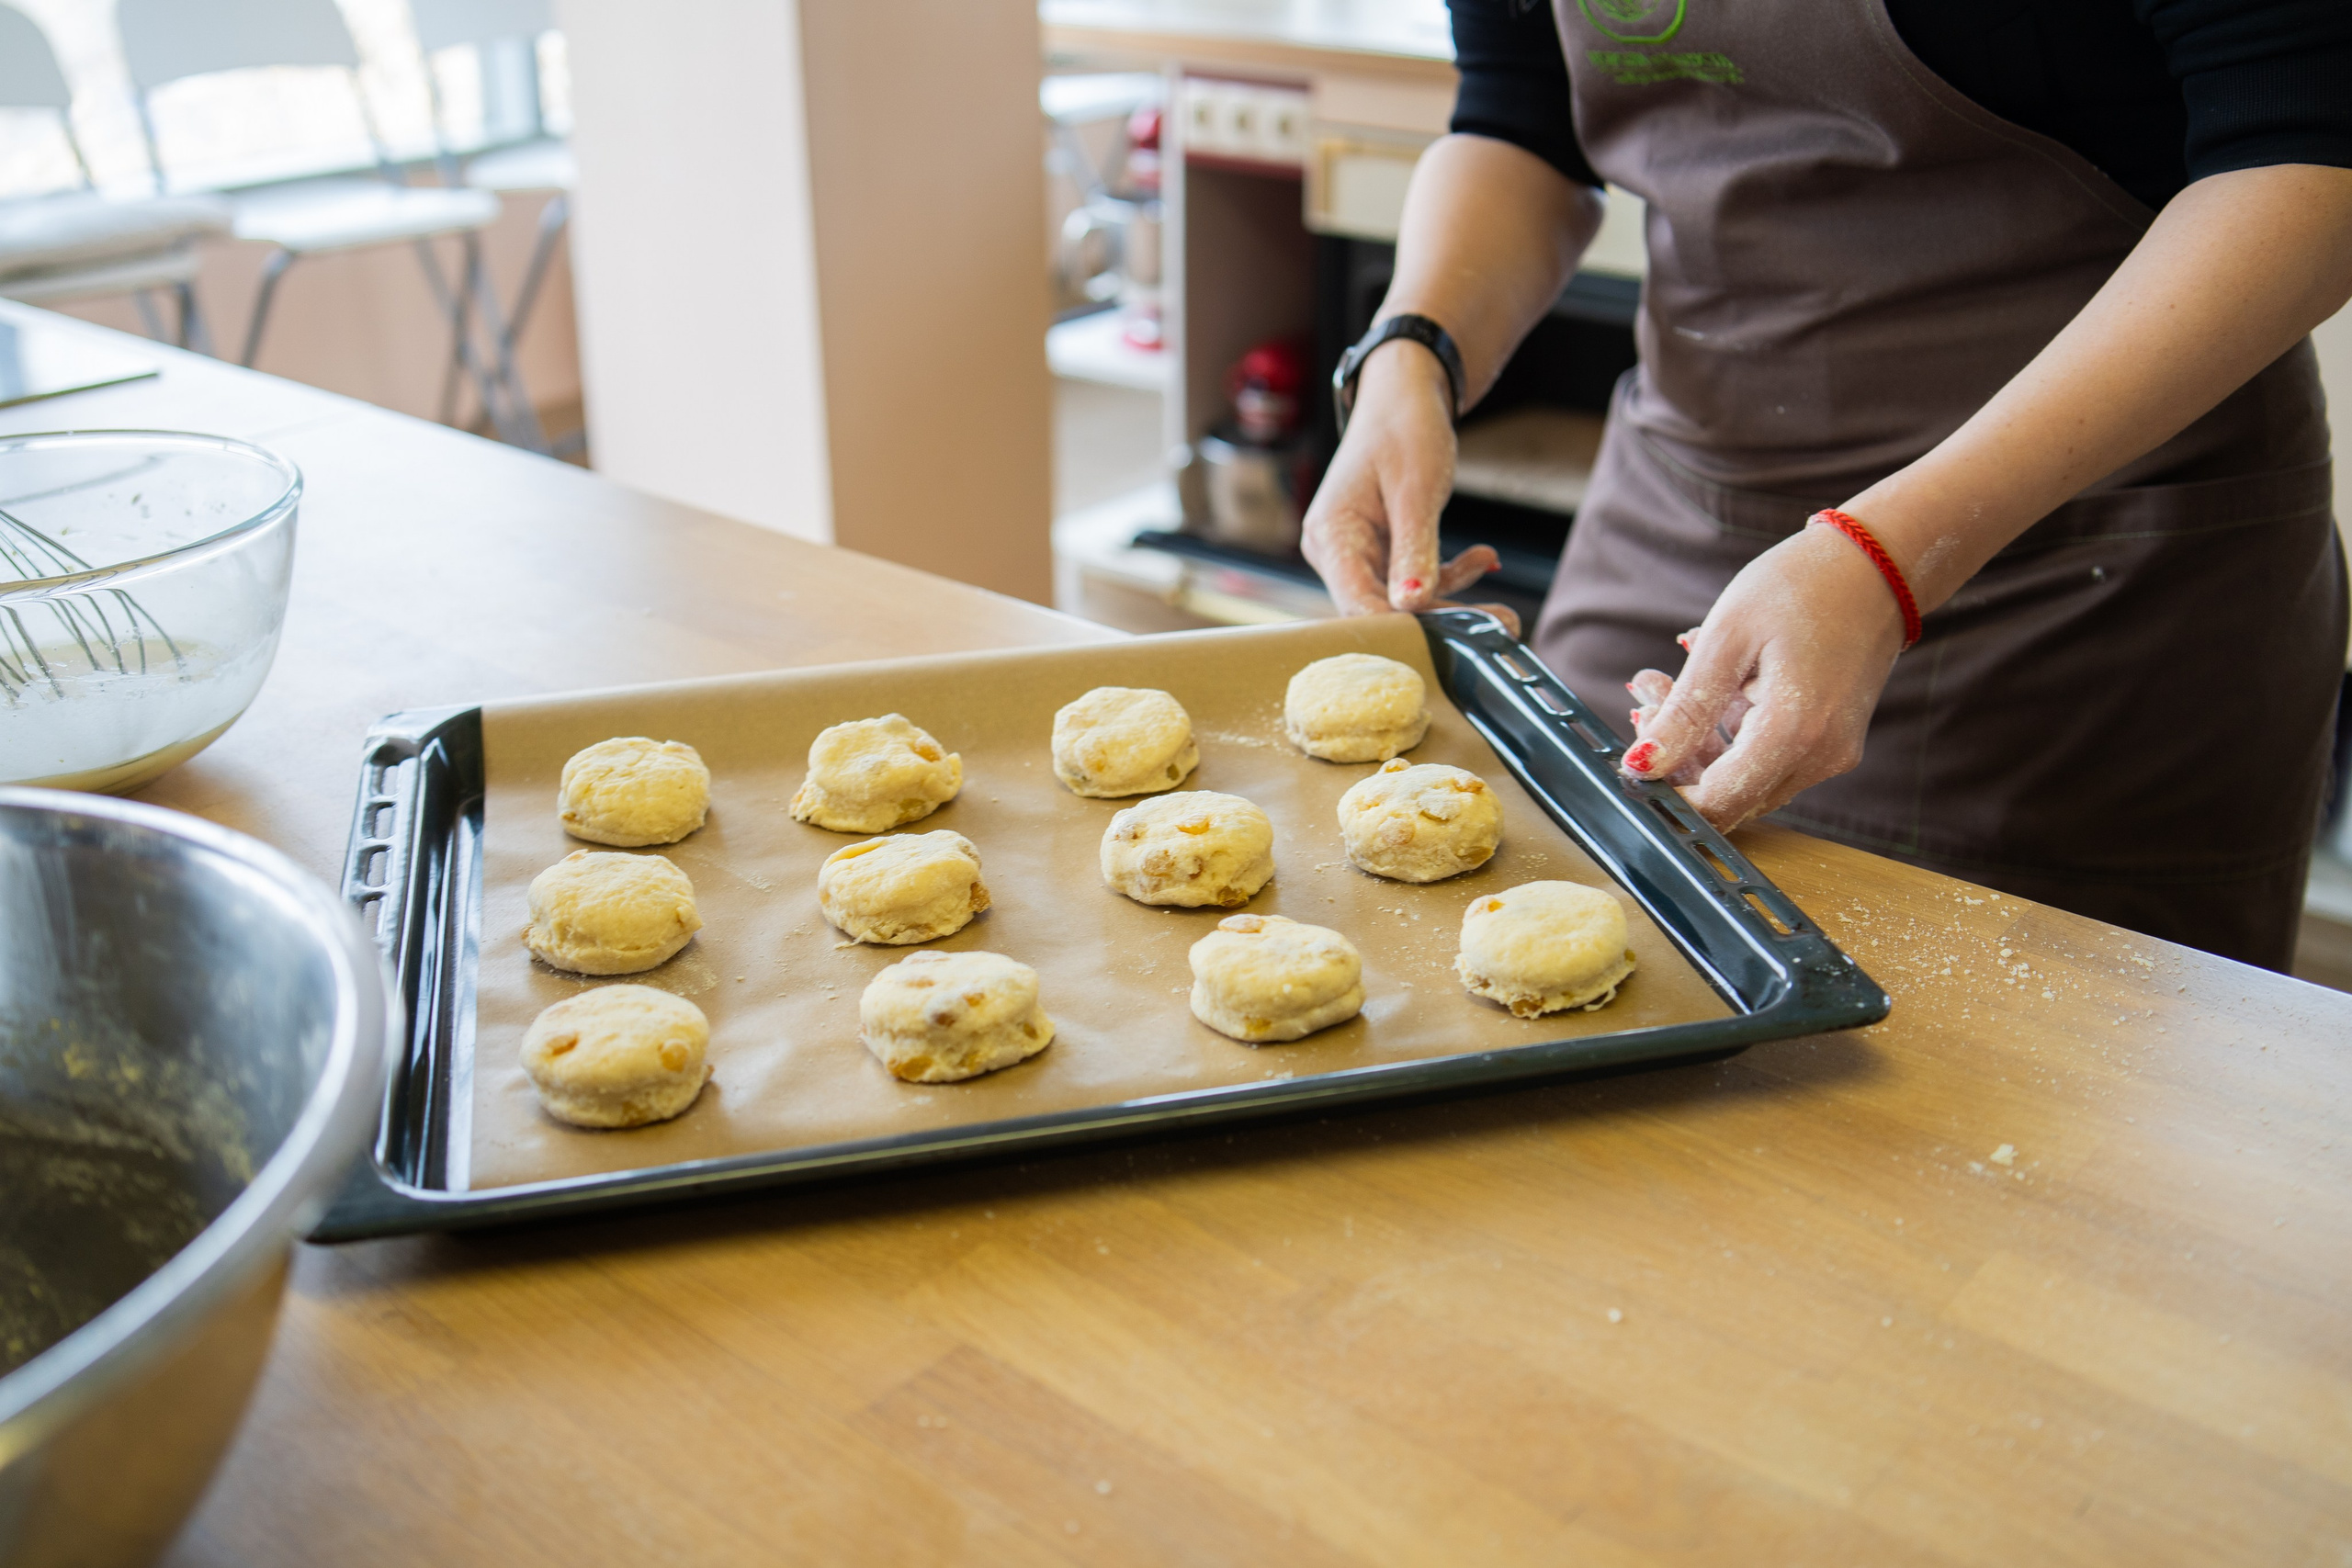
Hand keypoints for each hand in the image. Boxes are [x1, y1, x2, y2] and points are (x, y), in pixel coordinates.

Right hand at [1300, 340, 1520, 635]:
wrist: (1404, 393)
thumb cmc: (1403, 428)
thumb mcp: (1415, 489)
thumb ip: (1414, 550)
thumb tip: (1411, 604)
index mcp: (1330, 536)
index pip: (1356, 604)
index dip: (1398, 629)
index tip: (1447, 643)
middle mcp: (1335, 551)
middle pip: (1382, 608)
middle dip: (1440, 620)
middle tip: (1499, 626)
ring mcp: (1358, 553)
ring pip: (1403, 599)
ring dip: (1453, 600)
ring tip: (1503, 610)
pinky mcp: (1381, 551)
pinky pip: (1414, 579)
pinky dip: (1449, 575)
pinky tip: (1484, 560)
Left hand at [1620, 524, 1906, 830]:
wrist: (1876, 565)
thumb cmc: (1802, 586)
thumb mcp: (1726, 638)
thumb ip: (1685, 711)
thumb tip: (1643, 764)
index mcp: (1794, 732)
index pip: (1716, 803)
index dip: (1666, 793)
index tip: (1632, 756)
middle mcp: (1820, 756)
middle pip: (1728, 794)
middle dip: (1675, 757)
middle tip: (1644, 698)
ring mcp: (1831, 753)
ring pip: (1744, 777)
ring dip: (1696, 741)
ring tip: (1662, 682)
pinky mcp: (1831, 741)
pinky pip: (1768, 756)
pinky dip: (1728, 731)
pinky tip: (1709, 686)